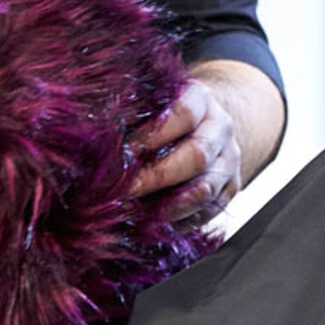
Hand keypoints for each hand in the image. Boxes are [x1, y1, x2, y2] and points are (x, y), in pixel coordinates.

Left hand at [128, 77, 242, 222]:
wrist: (207, 122)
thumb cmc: (167, 113)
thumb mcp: (154, 102)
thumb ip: (131, 113)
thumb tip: (92, 135)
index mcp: (201, 99)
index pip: (183, 115)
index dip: (152, 136)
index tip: (123, 153)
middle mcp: (220, 128)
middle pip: (197, 155)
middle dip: (157, 177)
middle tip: (124, 191)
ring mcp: (229, 160)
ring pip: (206, 189)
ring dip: (169, 207)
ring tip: (138, 216)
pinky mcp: (232, 188)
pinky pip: (209, 211)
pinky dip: (181, 222)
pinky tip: (155, 225)